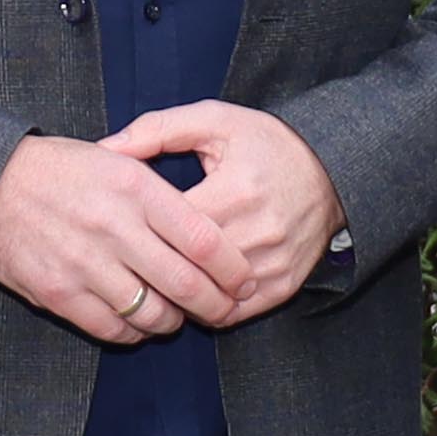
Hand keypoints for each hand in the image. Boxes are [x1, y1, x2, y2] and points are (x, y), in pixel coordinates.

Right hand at [0, 131, 233, 343]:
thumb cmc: (64, 171)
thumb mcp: (119, 160)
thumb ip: (164, 194)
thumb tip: (214, 233)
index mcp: (136, 188)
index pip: (204, 239)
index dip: (233, 269)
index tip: (243, 280)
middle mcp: (114, 226)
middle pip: (186, 284)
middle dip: (216, 306)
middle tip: (225, 311)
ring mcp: (84, 262)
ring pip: (152, 313)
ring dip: (173, 322)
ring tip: (176, 316)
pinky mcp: (58, 292)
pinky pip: (112, 329)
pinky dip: (134, 333)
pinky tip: (138, 323)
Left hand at [99, 101, 343, 326]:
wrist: (331, 170)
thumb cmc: (266, 143)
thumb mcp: (214, 121)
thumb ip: (156, 130)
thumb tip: (105, 149)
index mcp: (234, 191)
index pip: (169, 229)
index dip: (138, 233)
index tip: (119, 228)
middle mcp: (257, 232)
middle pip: (186, 270)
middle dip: (152, 269)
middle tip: (127, 262)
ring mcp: (272, 264)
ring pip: (208, 299)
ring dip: (179, 295)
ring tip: (156, 280)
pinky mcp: (284, 285)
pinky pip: (235, 314)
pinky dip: (209, 309)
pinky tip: (191, 292)